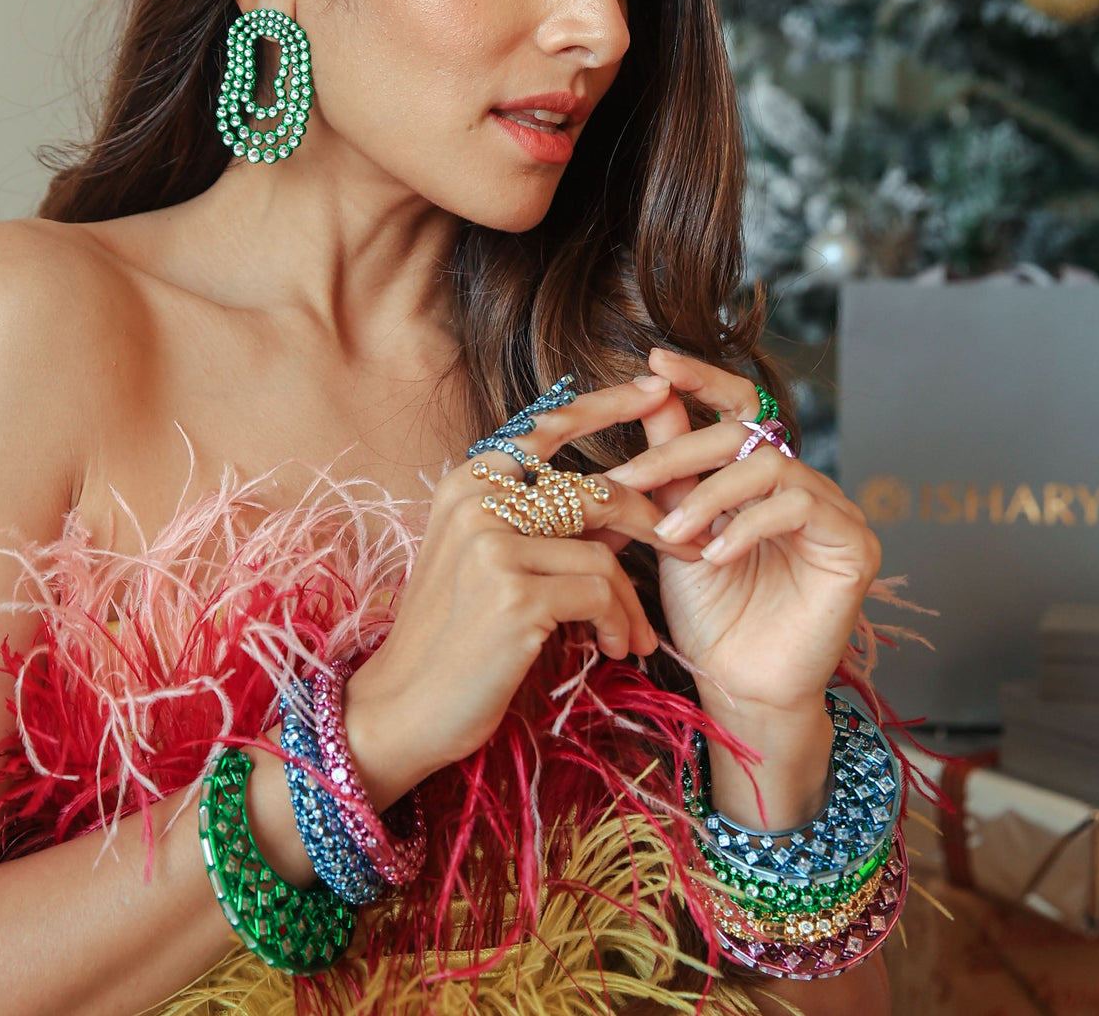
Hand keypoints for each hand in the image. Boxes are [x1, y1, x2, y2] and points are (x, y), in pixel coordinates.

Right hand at [344, 377, 695, 808]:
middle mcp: (475, 500)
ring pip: (605, 552)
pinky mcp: (513, 593)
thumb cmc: (456, 636)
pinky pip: (602, 594)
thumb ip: (551, 525)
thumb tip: (627, 499)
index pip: (546, 427)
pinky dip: (619, 623)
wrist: (405, 707)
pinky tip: (614, 648)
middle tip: (693, 549)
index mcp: (467, 482)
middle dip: (655, 522)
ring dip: (631, 601)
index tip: (656, 390)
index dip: (606, 405)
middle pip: (596, 492)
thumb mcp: (495, 562)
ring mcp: (491, 544)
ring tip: (632, 635)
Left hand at [608, 348, 878, 826]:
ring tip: (670, 536)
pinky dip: (749, 527)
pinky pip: (799, 508)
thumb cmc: (706, 609)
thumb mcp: (673, 527)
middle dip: (680, 451)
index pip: (737, 405)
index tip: (656, 359)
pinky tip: (716, 557)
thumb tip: (649, 391)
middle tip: (630, 478)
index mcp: (757, 472)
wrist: (737, 681)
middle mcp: (800, 482)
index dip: (702, 378)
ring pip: (769, 467)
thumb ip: (669, 465)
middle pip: (743, 433)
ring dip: (708, 497)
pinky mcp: (855, 544)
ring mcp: (833, 510)